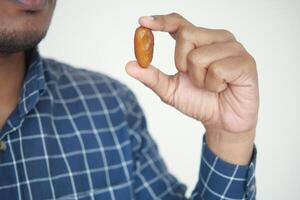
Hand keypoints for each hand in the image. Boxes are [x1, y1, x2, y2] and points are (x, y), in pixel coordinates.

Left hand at [126, 13, 258, 164]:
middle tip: (196, 79)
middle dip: (182, 64)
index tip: (142, 22)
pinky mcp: (246, 62)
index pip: (179, 23)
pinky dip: (214, 86)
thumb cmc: (199, 102)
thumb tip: (129, 65)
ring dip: (200, 79)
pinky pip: (217, 70)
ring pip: (200, 55)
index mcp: (199, 41)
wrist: (222, 122)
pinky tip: (223, 88)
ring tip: (212, 86)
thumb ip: (151, 77)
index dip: (161, 21)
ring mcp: (233, 48)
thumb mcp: (170, 90)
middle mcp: (216, 38)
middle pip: (186, 35)